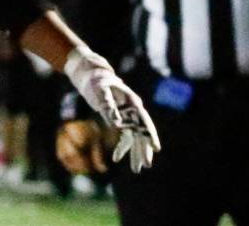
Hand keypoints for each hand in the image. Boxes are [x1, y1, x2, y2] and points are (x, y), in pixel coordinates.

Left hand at [63, 45, 160, 172]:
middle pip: (142, 133)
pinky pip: (125, 137)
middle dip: (144, 150)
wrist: (92, 77)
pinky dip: (122, 147)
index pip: (145, 122)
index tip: (156, 149)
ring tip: (136, 170)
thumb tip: (117, 125)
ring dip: (135, 153)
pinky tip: (117, 159)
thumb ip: (108, 107)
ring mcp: (128, 117)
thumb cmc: (97, 83)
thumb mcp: (100, 92)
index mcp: (132, 103)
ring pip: (135, 138)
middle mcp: (133, 111)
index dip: (151, 136)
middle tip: (146, 166)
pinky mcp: (121, 120)